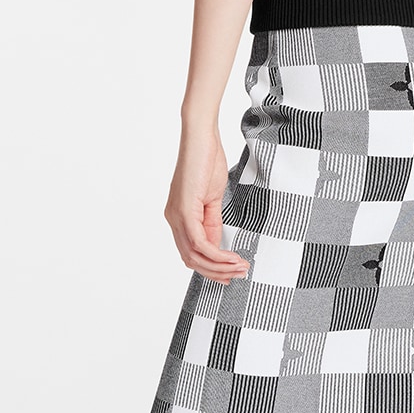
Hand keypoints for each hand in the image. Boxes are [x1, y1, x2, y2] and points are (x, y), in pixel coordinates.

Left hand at [167, 125, 248, 283]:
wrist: (201, 137)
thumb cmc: (207, 160)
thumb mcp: (212, 198)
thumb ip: (212, 223)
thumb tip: (216, 246)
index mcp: (178, 216)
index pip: (190, 252)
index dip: (210, 267)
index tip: (231, 272)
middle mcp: (173, 219)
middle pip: (191, 259)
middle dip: (216, 272)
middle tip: (238, 274)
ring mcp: (176, 216)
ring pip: (194, 256)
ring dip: (219, 266)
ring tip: (241, 267)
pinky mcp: (185, 211)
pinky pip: (200, 243)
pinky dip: (217, 255)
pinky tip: (232, 257)